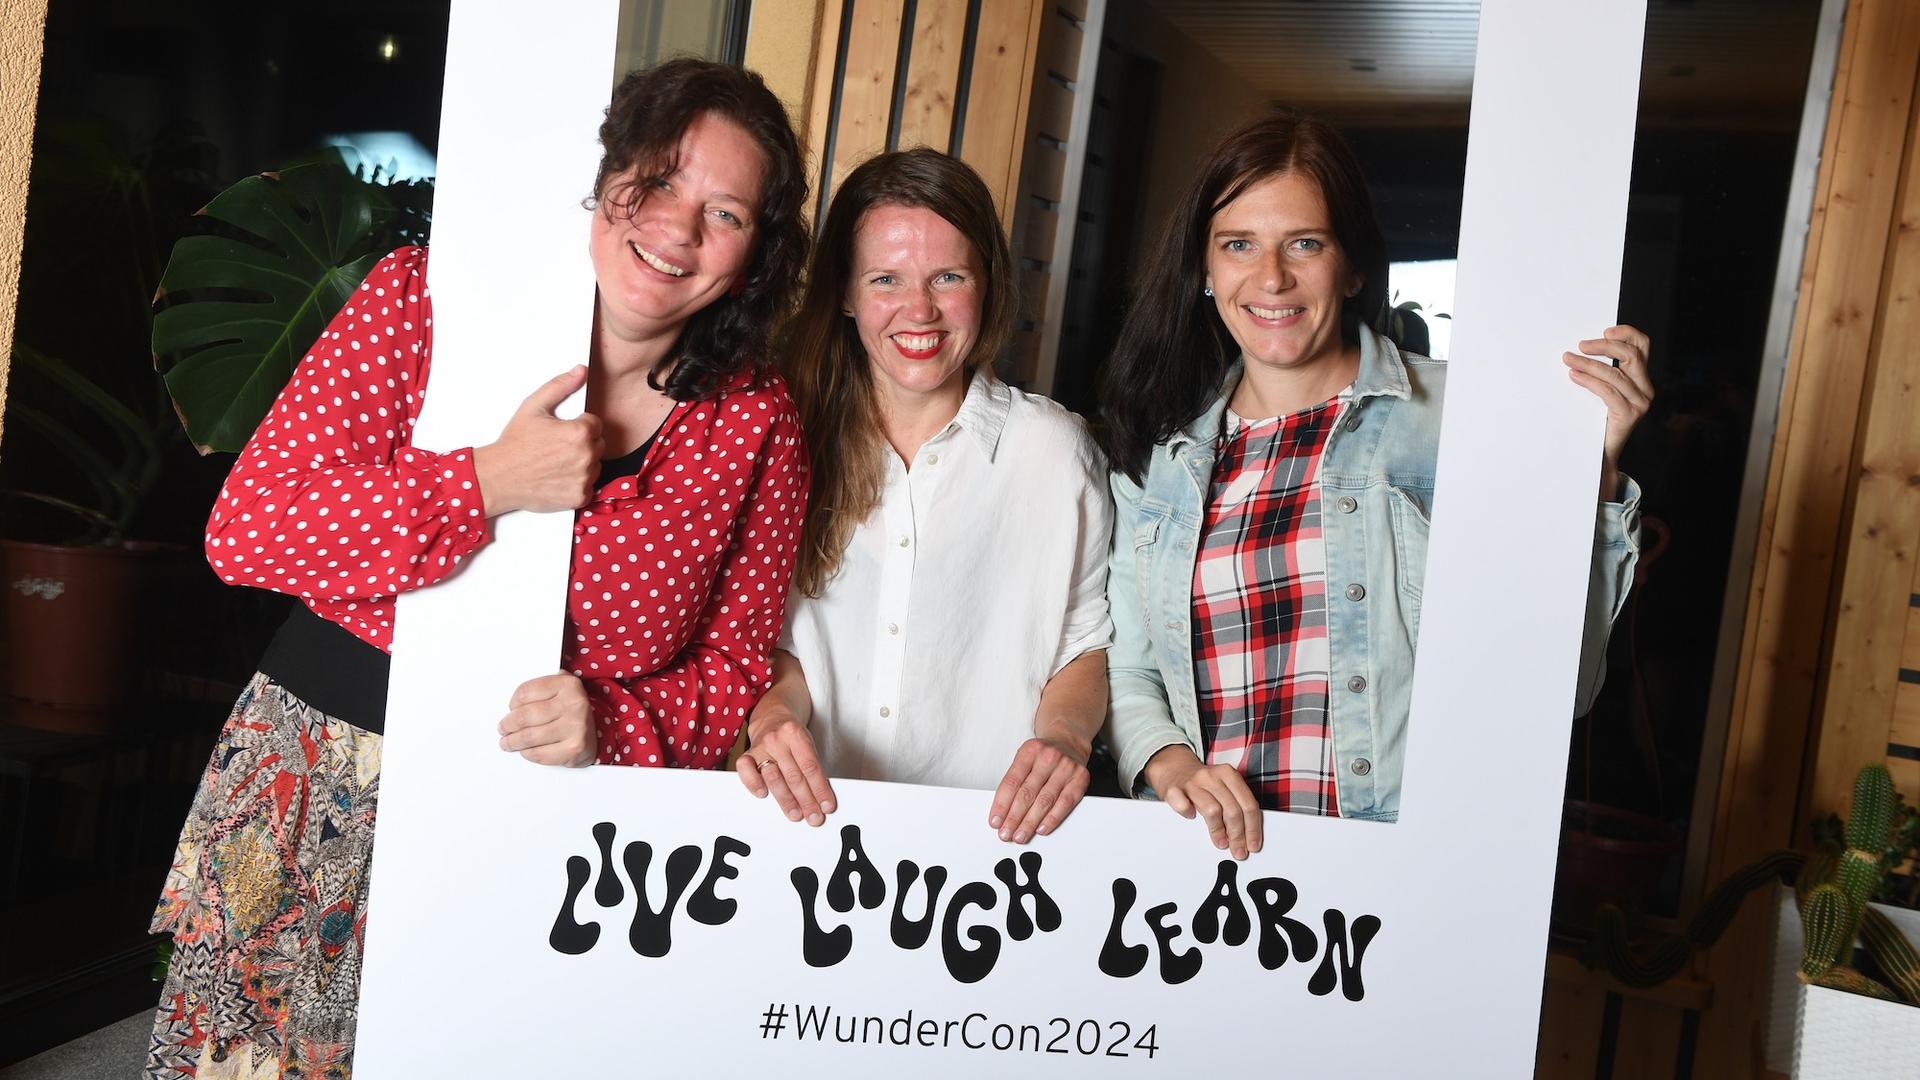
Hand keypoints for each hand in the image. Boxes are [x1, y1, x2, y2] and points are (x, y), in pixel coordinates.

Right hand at [473, 365, 602, 514]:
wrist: (498, 477)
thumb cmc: (515, 443)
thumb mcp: (533, 406)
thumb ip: (560, 386)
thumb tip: (581, 371)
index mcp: (580, 432)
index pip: (595, 424)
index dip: (579, 425)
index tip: (562, 431)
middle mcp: (586, 456)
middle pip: (598, 445)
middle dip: (582, 444)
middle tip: (557, 447)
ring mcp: (584, 479)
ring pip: (595, 466)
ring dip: (582, 464)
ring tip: (556, 462)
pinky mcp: (580, 497)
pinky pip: (589, 487)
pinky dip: (577, 484)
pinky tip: (558, 477)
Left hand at [498, 673, 595, 766]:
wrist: (597, 734)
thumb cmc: (572, 712)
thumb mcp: (562, 690)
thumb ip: (542, 688)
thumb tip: (513, 703)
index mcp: (568, 684)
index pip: (526, 692)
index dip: (513, 703)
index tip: (510, 709)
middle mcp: (574, 704)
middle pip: (524, 716)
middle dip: (508, 725)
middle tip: (503, 729)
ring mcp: (576, 727)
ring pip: (529, 736)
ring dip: (513, 742)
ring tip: (507, 742)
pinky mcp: (574, 748)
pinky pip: (540, 753)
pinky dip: (527, 753)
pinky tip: (525, 750)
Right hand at [736, 709, 834, 825]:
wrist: (772, 716)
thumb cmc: (792, 735)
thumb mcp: (808, 743)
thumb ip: (812, 766)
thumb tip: (820, 796)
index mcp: (796, 734)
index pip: (811, 767)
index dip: (820, 789)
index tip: (826, 805)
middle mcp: (777, 740)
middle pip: (794, 776)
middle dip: (806, 801)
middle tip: (814, 817)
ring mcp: (760, 747)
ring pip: (773, 778)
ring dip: (786, 800)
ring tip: (796, 813)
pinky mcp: (747, 754)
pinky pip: (745, 771)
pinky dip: (754, 785)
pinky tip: (763, 794)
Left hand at [989, 737, 1090, 843]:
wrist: (1068, 742)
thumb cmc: (1042, 755)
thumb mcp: (1025, 759)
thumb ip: (1015, 781)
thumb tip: (1002, 811)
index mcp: (1029, 751)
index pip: (1012, 782)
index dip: (1002, 805)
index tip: (995, 821)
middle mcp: (1048, 758)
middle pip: (1027, 793)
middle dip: (1014, 818)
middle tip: (1006, 833)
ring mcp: (1066, 768)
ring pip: (1045, 801)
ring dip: (1030, 823)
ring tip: (1020, 835)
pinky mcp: (1080, 779)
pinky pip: (1065, 803)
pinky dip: (1052, 818)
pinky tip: (1041, 828)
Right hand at [1143, 745, 1261, 859]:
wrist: (1175, 768)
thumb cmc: (1203, 783)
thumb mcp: (1224, 786)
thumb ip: (1237, 804)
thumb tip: (1248, 834)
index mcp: (1229, 774)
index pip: (1248, 804)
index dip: (1253, 828)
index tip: (1253, 845)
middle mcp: (1212, 776)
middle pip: (1232, 810)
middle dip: (1238, 835)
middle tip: (1239, 851)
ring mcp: (1193, 783)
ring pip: (1212, 811)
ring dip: (1218, 831)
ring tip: (1222, 843)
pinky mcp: (1173, 789)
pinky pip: (1183, 805)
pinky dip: (1187, 813)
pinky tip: (1191, 818)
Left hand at [1562, 325, 1653, 499]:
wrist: (1602, 453)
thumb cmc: (1598, 418)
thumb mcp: (1604, 390)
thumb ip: (1603, 371)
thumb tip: (1582, 347)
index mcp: (1642, 378)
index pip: (1643, 345)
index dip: (1627, 333)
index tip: (1604, 332)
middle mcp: (1646, 389)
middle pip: (1631, 355)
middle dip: (1604, 347)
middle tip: (1580, 345)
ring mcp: (1640, 403)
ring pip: (1615, 374)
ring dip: (1588, 364)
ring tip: (1568, 360)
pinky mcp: (1629, 415)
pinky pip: (1608, 392)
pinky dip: (1589, 381)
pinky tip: (1574, 375)